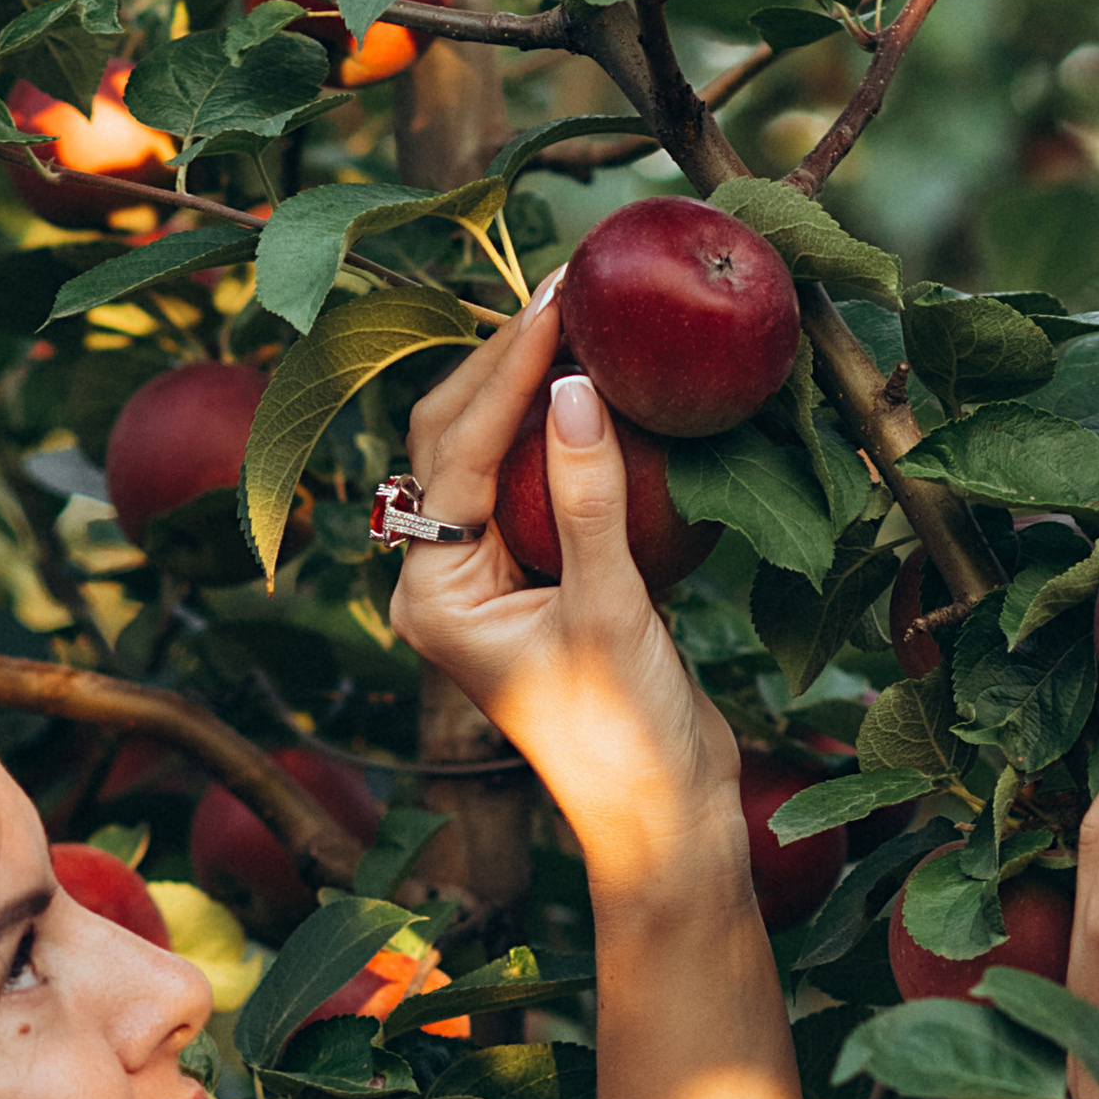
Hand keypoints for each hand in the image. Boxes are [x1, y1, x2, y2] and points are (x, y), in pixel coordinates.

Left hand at [386, 283, 746, 905]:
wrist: (666, 817)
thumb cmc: (627, 737)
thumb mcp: (611, 612)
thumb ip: (589, 499)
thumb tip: (572, 386)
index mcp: (432, 594)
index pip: (455, 452)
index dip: (509, 367)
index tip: (561, 296)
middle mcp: (445, 579)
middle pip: (457, 438)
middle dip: (508, 359)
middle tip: (573, 282)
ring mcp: (492, 577)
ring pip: (496, 452)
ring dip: (536, 386)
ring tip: (587, 311)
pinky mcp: (542, 578)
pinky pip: (544, 481)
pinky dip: (571, 432)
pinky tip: (609, 380)